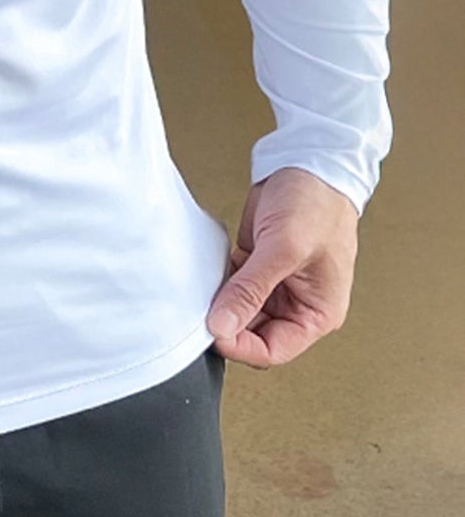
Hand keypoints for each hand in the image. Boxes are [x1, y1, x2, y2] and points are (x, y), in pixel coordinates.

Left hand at [206, 166, 358, 369]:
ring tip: (204, 289)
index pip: (274, 350)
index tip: (213, 330)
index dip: (241, 346)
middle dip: (226, 324)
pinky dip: (216, 284)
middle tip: (200, 310)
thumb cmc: (317, 205)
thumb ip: (251, 290)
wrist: (308, 165)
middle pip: (252, 335)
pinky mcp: (256, 267)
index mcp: (317, 313)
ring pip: (237, 312)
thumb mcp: (284, 249)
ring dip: (219, 304)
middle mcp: (296, 305)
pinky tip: (208, 273)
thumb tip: (222, 325)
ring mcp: (274, 287)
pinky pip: (230, 288)